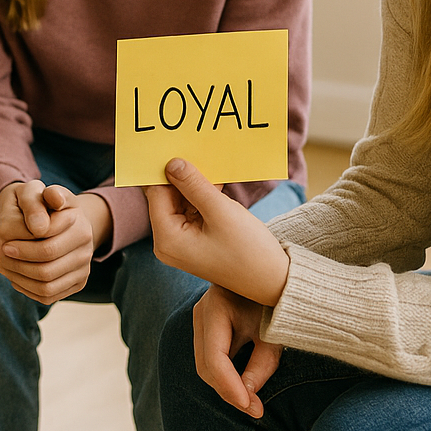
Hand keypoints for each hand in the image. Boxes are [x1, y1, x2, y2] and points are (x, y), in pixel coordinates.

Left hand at [0, 181, 101, 304]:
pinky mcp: (77, 284)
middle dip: (18, 264)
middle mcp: (86, 250)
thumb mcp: (38, 192)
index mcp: (79, 226)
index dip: (22, 247)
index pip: (47, 245)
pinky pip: (48, 296)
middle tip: (1, 256)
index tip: (3, 243)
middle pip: (46, 268)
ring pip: (46, 286)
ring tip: (3, 266)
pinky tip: (15, 275)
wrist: (63, 218)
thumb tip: (38, 226)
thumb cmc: (43, 204)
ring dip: (20, 278)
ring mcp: (83, 270)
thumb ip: (36, 199)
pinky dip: (27, 289)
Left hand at [144, 158, 289, 305]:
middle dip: (183, 178)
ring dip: (195, 186)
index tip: (179, 148)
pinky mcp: (193, 241)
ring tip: (215, 174)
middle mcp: (167, 243)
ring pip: (180, 202)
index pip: (157, 193)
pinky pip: (191, 211)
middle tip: (199, 156)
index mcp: (167, 239)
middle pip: (166, 197)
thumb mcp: (221, 211)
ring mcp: (180, 243)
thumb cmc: (249, 251)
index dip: (167, 170)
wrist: (274, 282)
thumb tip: (172, 162)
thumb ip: (194, 185)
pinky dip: (202, 198)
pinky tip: (218, 187)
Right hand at [192, 283, 281, 417]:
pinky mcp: (206, 325)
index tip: (253, 408)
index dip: (231, 387)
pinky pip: (209, 357)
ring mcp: (200, 318)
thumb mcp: (273, 333)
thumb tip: (248, 396)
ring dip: (226, 386)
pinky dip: (224, 375)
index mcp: (217, 308)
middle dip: (228, 391)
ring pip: (205, 364)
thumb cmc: (274, 301)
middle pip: (206, 365)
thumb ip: (261, 365)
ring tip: (252, 402)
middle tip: (256, 410)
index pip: (215, 358)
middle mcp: (201, 313)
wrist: (270, 276)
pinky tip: (243, 386)